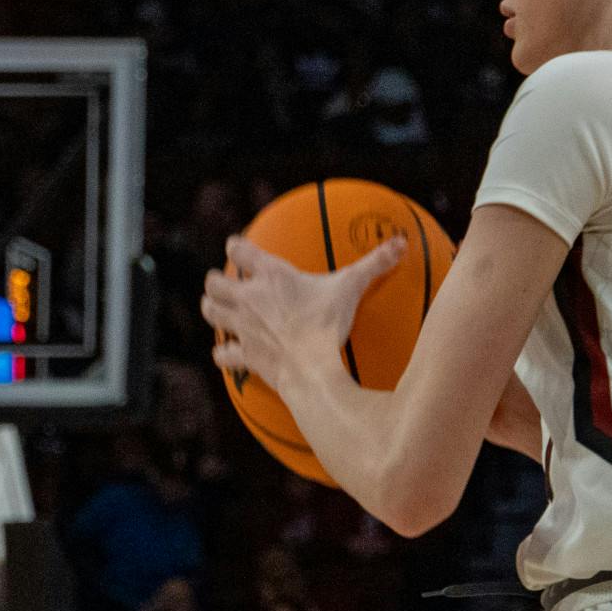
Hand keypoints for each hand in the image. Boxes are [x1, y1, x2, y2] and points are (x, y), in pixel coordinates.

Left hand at [201, 233, 405, 397]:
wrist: (311, 368)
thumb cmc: (329, 324)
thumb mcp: (351, 287)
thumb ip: (374, 263)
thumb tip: (401, 242)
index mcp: (271, 276)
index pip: (239, 249)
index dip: (237, 247)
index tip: (240, 250)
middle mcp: (249, 298)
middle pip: (213, 282)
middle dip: (216, 281)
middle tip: (227, 285)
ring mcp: (241, 328)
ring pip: (210, 312)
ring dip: (214, 310)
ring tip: (223, 312)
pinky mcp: (243, 355)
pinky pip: (222, 353)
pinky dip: (224, 353)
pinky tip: (230, 353)